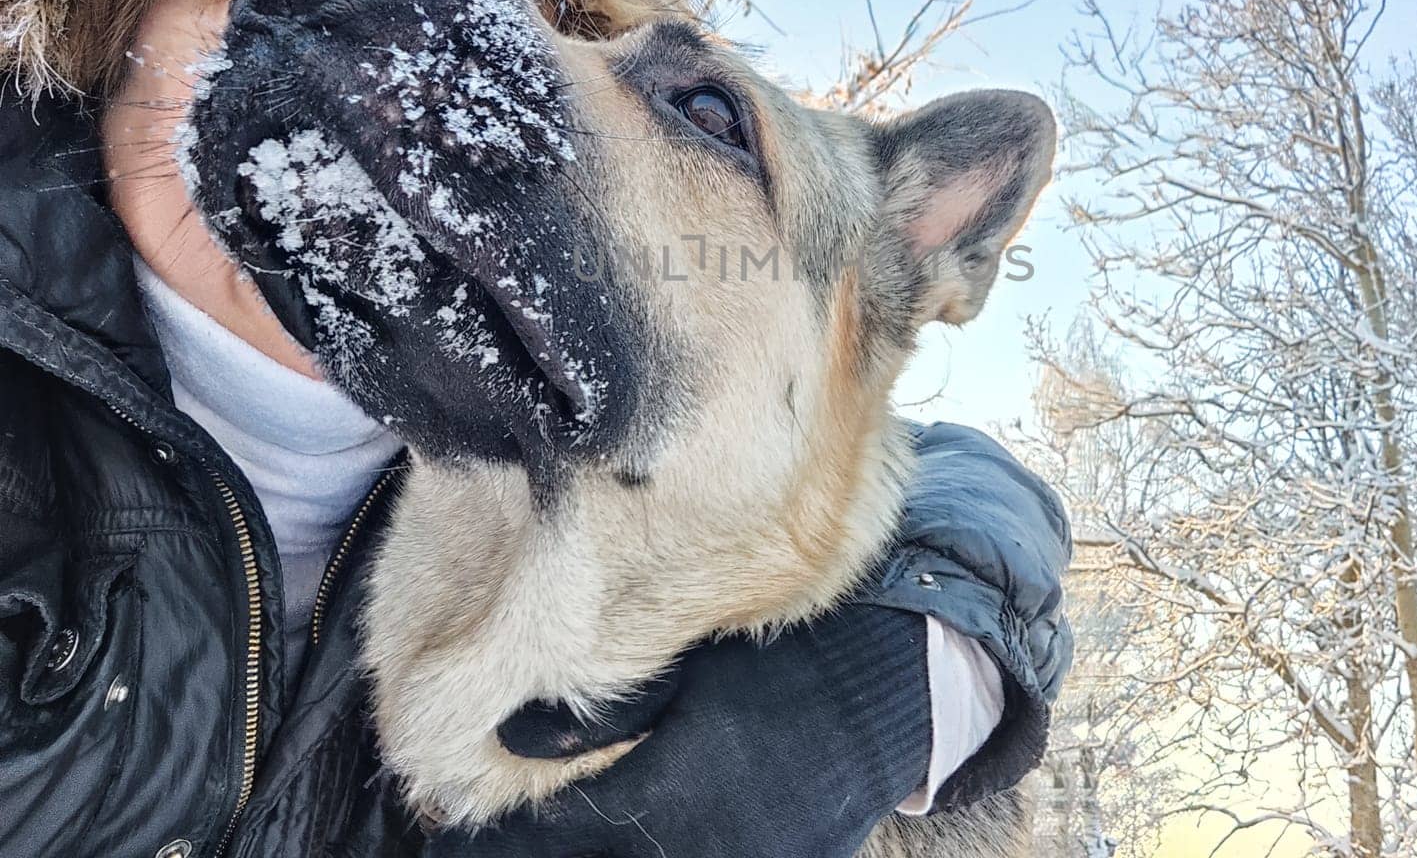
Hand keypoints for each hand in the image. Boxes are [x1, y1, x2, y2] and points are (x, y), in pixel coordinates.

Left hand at [425, 604, 931, 857]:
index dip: (493, 850)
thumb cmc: (778, 669)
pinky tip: (630, 846)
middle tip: (473, 852)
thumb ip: (604, 720)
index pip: (551, 843)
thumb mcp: (689, 678)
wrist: (880, 698)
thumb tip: (515, 738)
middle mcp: (697, 855)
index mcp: (670, 798)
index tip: (445, 844)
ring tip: (554, 847)